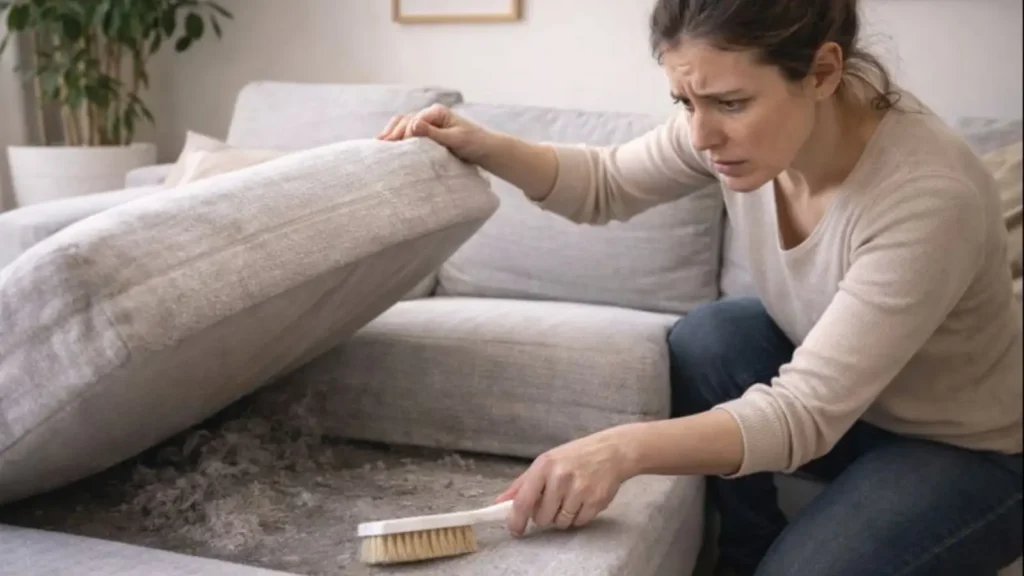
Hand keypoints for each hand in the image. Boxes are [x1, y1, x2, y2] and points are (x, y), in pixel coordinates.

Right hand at [376, 104, 490, 163]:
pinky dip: (397, 137)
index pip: (414, 120)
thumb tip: (412, 126)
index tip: (397, 147)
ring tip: (379, 144)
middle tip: (380, 145)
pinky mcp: (427, 134)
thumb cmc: (474, 143)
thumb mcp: (455, 139)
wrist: (485, 150)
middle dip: (392, 132)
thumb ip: (434, 134)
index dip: (403, 133)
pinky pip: (408, 133)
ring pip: (403, 125)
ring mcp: (427, 124)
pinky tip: (387, 145)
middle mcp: (430, 115)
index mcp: (436, 112)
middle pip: (405, 120)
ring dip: (391, 134)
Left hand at [494, 426, 636, 535]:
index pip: (523, 501)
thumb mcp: (547, 462)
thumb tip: (499, 502)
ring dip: (562, 517)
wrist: (612, 451)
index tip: (515, 530)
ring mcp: (580, 490)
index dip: (516, 520)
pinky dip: (578, 517)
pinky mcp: (596, 501)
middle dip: (545, 514)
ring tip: (570, 498)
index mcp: (544, 466)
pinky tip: (583, 500)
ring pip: (560, 523)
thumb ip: (522, 484)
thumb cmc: (575, 456)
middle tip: (554, 500)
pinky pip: (578, 523)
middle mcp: (561, 477)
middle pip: (542, 517)